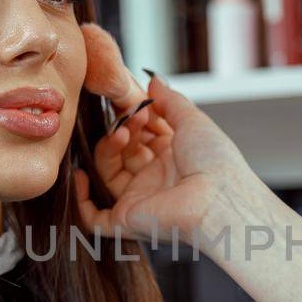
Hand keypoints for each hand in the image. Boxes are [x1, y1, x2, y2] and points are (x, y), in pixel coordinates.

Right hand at [74, 24, 260, 244]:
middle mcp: (155, 177)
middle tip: (128, 114)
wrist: (220, 197)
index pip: (140, 132)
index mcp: (172, 156)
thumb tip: (153, 80)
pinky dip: (82, 199)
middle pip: (122, 149)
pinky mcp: (127, 221)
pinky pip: (93, 218)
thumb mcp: (193, 120)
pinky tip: (83, 174)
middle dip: (121, 128)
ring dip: (107, 148)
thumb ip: (170, 100)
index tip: (128, 98)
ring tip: (122, 132)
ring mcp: (140, 199)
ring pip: (107, 172)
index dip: (131, 114)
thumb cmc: (215, 162)